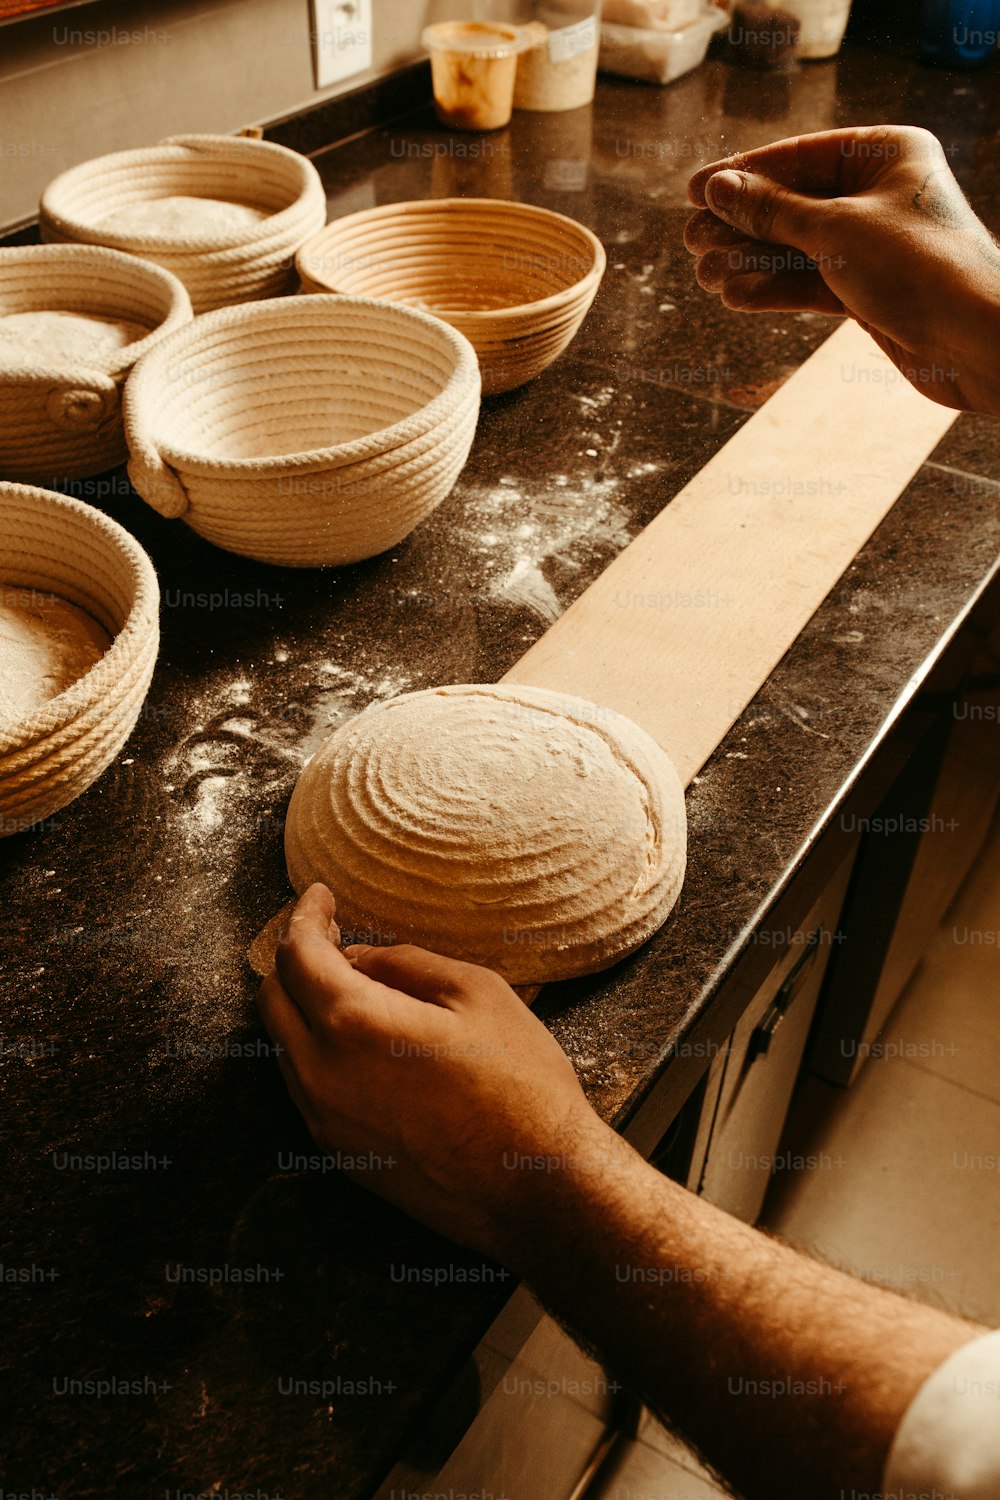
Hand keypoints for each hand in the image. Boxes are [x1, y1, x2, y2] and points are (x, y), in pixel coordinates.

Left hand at [256, 884, 612, 1262]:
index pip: (297, 954)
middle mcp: (322, 1075)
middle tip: (332, 937)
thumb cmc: (521, 1086)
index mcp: (354, 1024)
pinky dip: (316, 1049)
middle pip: (271, 998)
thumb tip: (360, 959)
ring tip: (351, 986)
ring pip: (283, 1045)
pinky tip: (361, 1040)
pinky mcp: (337, 1153)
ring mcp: (324, 1121)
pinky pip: (304, 1085)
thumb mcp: (477, 993)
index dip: (304, 915)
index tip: (320, 897)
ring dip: (302, 1007)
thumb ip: (406, 964)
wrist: (538, 1190)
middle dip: (294, 958)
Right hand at [684, 125, 999, 414]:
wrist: (974, 341)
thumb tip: (718, 188)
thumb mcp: (835, 231)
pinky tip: (734, 297)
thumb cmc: (920, 269)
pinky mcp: (869, 291)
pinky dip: (773, 290)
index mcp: (887, 153)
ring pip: (797, 248)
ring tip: (704, 277)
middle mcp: (882, 194)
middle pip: (794, 203)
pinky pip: (810, 283)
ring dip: (750, 262)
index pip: (800, 156)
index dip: (743, 173)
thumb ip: (772, 210)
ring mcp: (875, 245)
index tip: (694, 190)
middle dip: (741, 224)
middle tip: (691, 240)